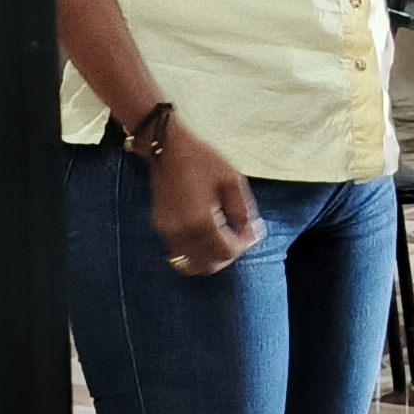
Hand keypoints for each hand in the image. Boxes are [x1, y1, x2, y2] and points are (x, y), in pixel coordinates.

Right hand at [150, 129, 264, 278]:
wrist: (168, 148)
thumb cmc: (201, 160)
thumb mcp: (232, 180)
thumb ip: (244, 211)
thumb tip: (252, 232)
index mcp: (201, 221)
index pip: (226, 252)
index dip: (243, 246)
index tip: (251, 233)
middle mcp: (182, 232)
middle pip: (209, 265)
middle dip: (228, 255)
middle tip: (238, 238)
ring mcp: (168, 232)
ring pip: (192, 264)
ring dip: (210, 258)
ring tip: (222, 239)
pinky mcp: (161, 228)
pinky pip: (180, 253)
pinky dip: (196, 252)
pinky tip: (205, 234)